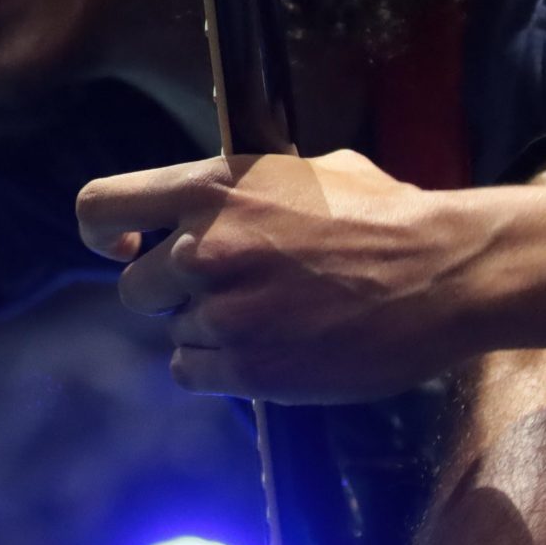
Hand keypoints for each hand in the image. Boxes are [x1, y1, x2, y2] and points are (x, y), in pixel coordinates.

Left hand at [75, 148, 480, 402]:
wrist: (445, 275)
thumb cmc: (385, 216)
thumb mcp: (305, 171)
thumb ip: (241, 189)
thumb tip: (205, 201)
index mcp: (211, 188)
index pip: (100, 208)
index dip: (103, 234)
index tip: (123, 247)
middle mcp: (203, 249)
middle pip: (136, 288)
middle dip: (173, 294)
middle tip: (229, 291)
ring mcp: (225, 313)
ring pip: (173, 333)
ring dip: (209, 331)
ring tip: (273, 316)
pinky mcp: (251, 368)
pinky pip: (193, 373)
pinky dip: (220, 368)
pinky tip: (267, 348)